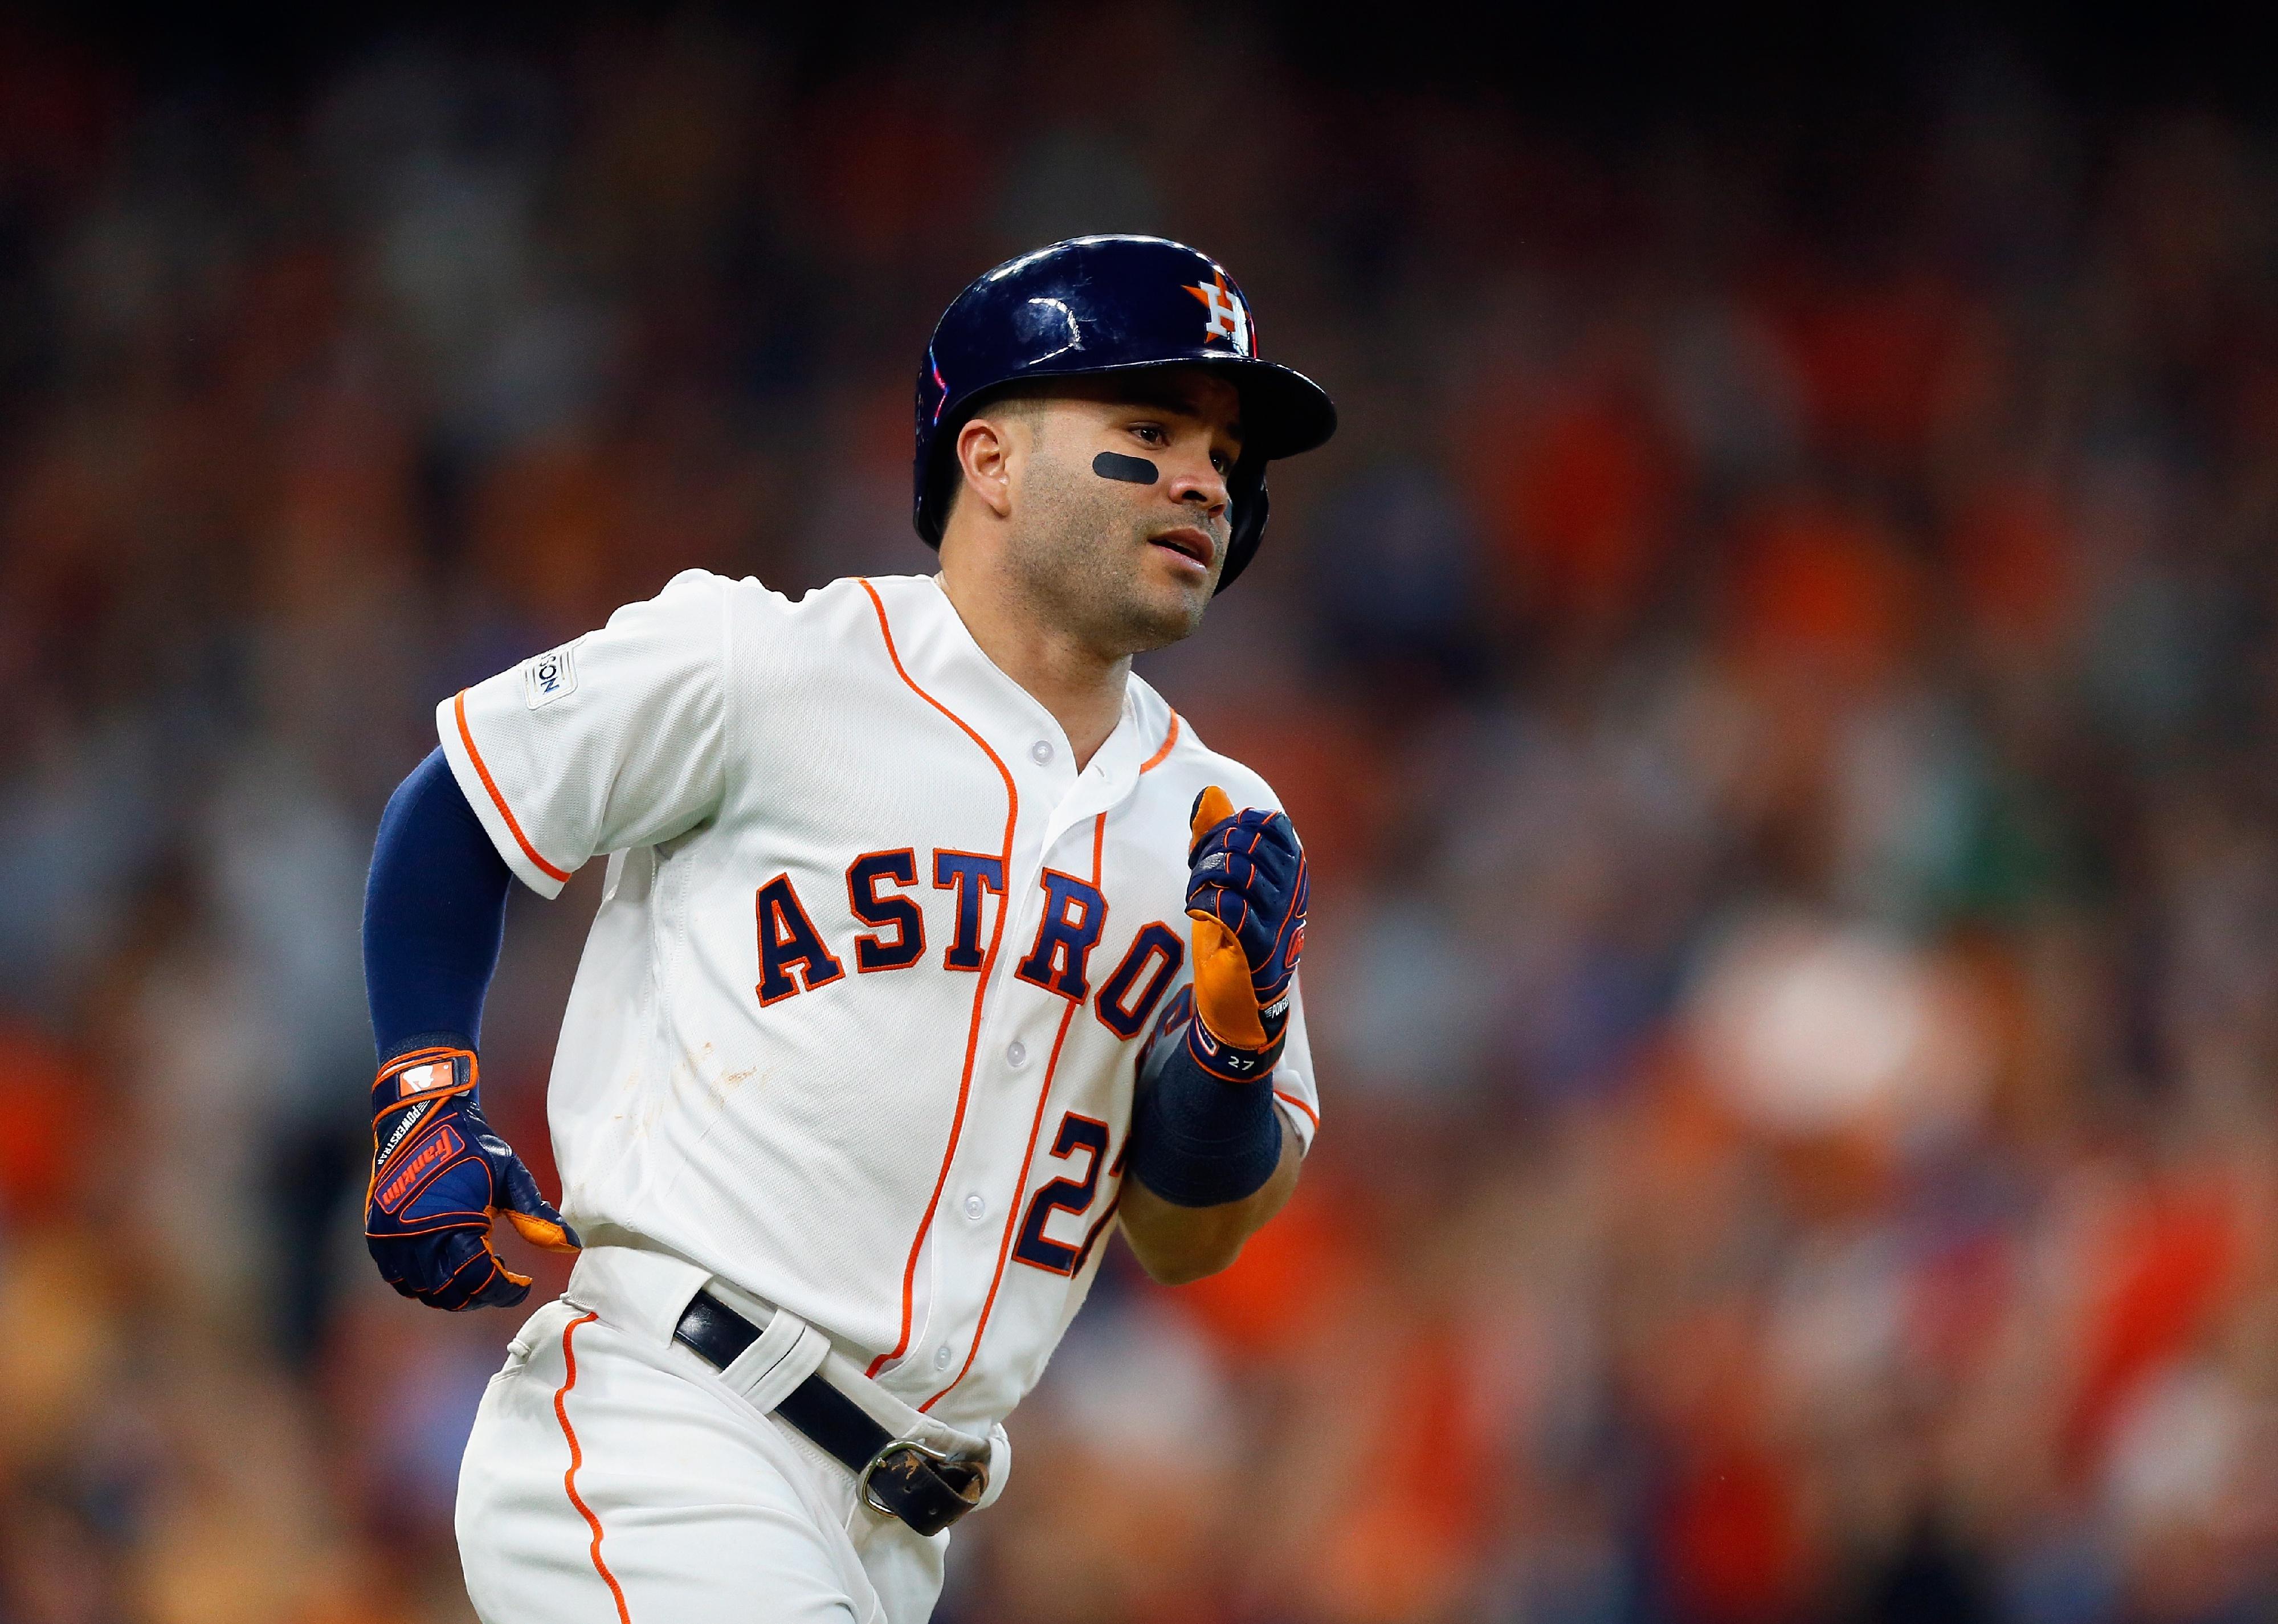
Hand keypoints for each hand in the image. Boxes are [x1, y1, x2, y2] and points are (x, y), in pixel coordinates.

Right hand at [365, 1046, 579, 1310]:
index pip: (479, 1279)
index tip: (523, 1283)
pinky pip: (397, 1278)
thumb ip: (536, 1216)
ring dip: (452, 1291)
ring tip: (476, 1269)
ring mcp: (391, 1238)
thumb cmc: (470, 1144)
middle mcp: (416, 1238)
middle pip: (450, 1294)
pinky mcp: (378, 1233)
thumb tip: (569, 1246)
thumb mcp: (511, 1175)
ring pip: (423, 1291)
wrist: (422, 1116)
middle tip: (501, 1278)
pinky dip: (422, 1282)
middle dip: (481, 1293)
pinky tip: (445, 1264)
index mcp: (453, 1225)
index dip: (505, 1290)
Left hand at [1184, 786, 1307, 1076]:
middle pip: (1248, 841)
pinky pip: (1227, 906)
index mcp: (1292, 871)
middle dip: (1213, 849)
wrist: (1239, 1005)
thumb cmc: (1234, 938)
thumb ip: (1218, 835)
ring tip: (1199, 895)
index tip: (1212, 847)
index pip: (1269, 823)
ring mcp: (1279, 918)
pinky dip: (1203, 904)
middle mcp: (1293, 890)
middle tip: (1201, 874)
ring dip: (1204, 877)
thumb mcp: (1227, 880)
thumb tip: (1211, 793)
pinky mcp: (1258, 946)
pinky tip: (1200, 914)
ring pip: (1236, 869)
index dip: (1233, 825)